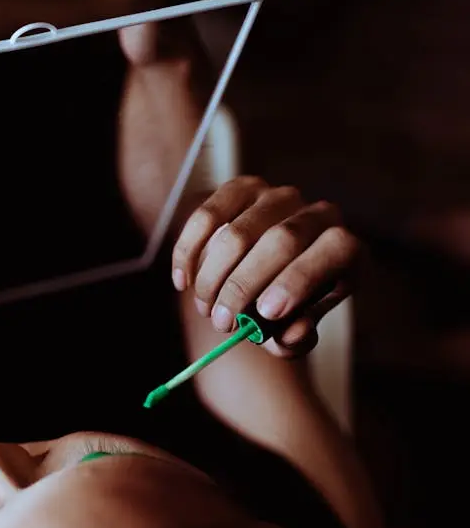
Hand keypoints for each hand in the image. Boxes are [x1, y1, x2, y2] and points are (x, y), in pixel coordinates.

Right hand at [171, 177, 360, 356]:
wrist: (269, 269)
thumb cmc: (286, 305)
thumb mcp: (297, 328)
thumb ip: (296, 338)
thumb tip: (289, 334)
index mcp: (344, 247)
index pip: (334, 250)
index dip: (300, 279)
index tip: (265, 313)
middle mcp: (317, 213)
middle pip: (280, 241)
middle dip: (243, 286)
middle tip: (221, 322)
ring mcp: (278, 196)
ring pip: (237, 232)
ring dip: (213, 277)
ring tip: (206, 309)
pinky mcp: (242, 188)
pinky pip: (208, 215)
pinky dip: (189, 252)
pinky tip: (183, 282)